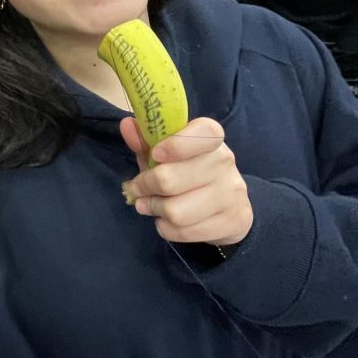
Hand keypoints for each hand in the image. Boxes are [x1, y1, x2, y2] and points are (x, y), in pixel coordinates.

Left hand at [120, 117, 252, 247]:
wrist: (230, 208)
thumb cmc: (190, 173)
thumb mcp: (168, 154)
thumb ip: (147, 140)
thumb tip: (127, 125)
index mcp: (212, 140)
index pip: (205, 133)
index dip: (177, 144)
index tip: (156, 154)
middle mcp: (225, 164)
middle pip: (171, 180)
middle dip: (146, 185)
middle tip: (138, 188)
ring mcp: (231, 195)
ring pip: (175, 212)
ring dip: (154, 209)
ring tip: (150, 205)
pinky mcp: (231, 223)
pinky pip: (183, 232)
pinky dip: (166, 228)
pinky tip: (167, 220)